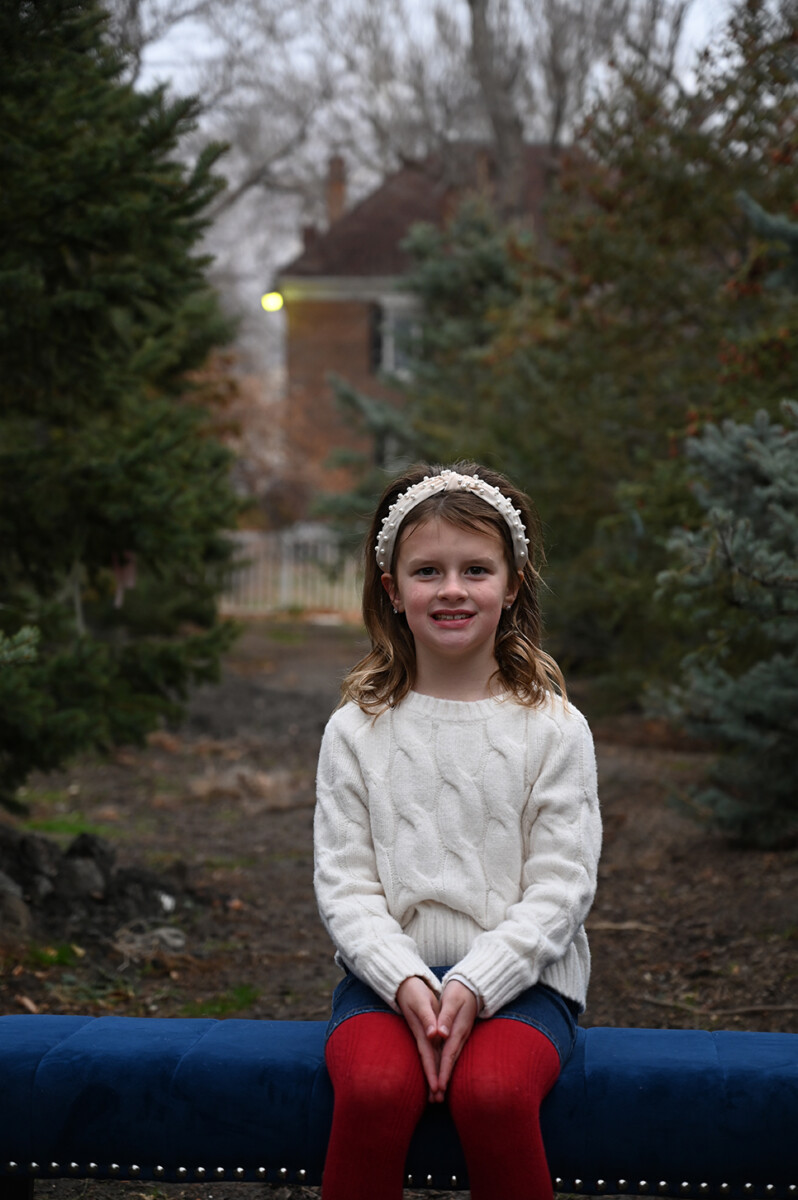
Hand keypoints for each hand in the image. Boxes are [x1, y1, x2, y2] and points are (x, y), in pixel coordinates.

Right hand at [396, 976, 441, 1099]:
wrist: (407, 985)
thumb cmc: (414, 993)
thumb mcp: (422, 1003)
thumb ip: (428, 1018)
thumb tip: (433, 1034)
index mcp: (422, 1033)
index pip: (429, 1057)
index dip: (432, 1073)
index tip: (437, 1088)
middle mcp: (423, 1037)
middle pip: (429, 1063)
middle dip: (433, 1082)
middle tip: (438, 1102)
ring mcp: (425, 1035)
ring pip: (431, 1060)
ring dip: (433, 1077)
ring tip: (436, 1097)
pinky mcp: (427, 1032)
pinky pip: (432, 1052)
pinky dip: (434, 1065)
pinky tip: (436, 1074)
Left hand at [434, 981, 478, 1100]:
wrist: (472, 986)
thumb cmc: (459, 992)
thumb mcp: (451, 1000)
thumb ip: (445, 1017)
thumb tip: (440, 1034)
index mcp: (457, 1030)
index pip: (448, 1054)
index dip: (443, 1071)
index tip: (438, 1087)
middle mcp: (460, 1036)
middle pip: (450, 1062)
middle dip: (444, 1081)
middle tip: (436, 1100)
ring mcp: (461, 1037)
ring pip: (452, 1060)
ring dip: (445, 1077)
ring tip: (438, 1094)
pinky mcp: (459, 1036)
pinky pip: (452, 1054)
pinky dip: (448, 1066)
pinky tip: (444, 1075)